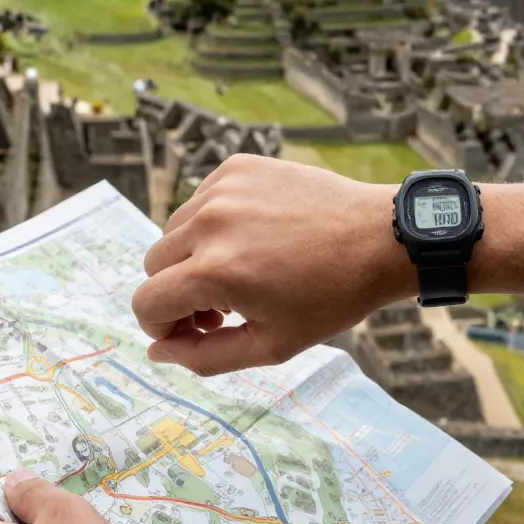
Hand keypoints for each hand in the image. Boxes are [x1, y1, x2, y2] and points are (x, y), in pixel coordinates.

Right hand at [131, 155, 411, 375]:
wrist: (377, 237)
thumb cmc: (331, 297)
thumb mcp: (270, 345)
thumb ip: (204, 357)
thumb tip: (157, 350)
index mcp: (215, 271)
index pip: (146, 301)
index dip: (160, 325)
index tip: (193, 330)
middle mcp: (210, 223)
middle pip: (154, 265)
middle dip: (177, 292)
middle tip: (222, 308)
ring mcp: (223, 188)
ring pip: (174, 231)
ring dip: (193, 256)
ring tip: (240, 271)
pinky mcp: (236, 167)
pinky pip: (200, 201)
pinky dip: (214, 223)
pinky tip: (254, 237)